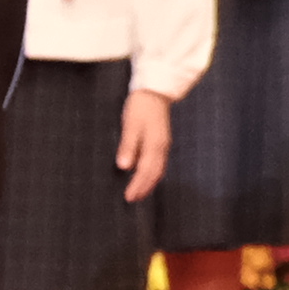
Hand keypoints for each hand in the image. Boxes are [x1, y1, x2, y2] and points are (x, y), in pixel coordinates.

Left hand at [118, 87, 173, 206]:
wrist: (155, 89)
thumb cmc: (141, 105)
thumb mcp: (131, 124)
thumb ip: (128, 145)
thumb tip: (124, 166)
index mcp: (155, 144)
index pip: (146, 171)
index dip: (138, 185)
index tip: (128, 196)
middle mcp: (162, 147)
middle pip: (155, 173)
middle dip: (144, 188)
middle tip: (132, 199)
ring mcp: (163, 144)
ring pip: (158, 169)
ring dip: (149, 183)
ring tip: (139, 192)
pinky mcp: (162, 141)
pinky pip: (159, 163)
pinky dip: (153, 173)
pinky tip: (146, 175)